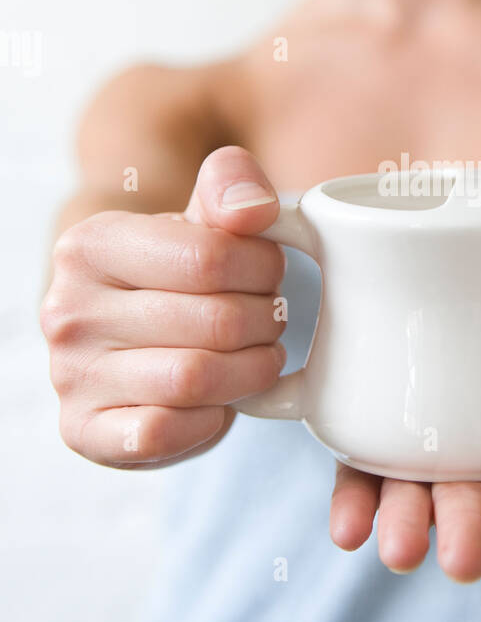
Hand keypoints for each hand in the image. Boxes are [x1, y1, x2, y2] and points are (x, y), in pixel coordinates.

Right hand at [41, 147, 287, 466]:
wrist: (128, 332)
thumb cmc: (173, 271)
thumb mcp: (201, 216)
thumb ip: (232, 188)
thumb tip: (254, 209)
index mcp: (90, 245)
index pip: (209, 258)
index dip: (263, 268)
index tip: (271, 273)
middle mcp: (67, 311)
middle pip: (213, 322)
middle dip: (265, 322)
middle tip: (271, 320)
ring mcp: (70, 375)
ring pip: (194, 380)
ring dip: (250, 373)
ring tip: (259, 357)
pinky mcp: (84, 431)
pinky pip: (163, 433)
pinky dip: (209, 421)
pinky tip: (219, 402)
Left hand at [329, 414, 480, 581]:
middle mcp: (476, 473)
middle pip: (470, 504)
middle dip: (468, 533)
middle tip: (466, 564)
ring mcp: (422, 462)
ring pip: (412, 497)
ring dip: (406, 524)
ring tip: (399, 552)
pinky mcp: (372, 446)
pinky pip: (360, 479)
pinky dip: (353, 507)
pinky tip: (347, 533)